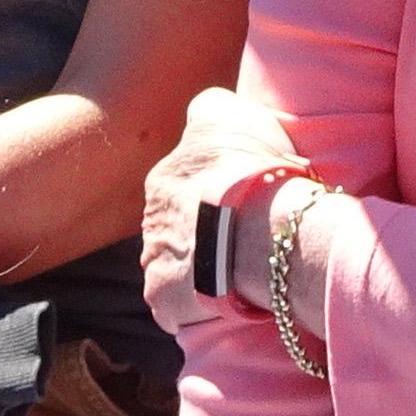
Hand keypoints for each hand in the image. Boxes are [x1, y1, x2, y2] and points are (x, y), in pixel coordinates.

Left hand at [139, 79, 306, 329]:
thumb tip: (203, 109)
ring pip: (172, 265)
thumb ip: (210, 108)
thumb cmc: (256, 170)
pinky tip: (223, 300)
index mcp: (165, 177)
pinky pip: (175, 307)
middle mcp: (151, 216)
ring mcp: (155, 259)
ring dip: (195, 269)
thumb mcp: (231, 113)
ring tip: (233, 273)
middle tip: (236, 239)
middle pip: (173, 226)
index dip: (210, 196)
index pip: (181, 186)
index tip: (236, 203)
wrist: (264, 231)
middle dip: (197, 233)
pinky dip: (194, 307)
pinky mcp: (164, 298)